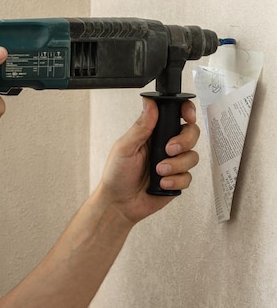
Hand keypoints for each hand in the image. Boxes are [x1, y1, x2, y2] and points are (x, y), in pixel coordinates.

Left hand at [95, 98, 199, 223]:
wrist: (119, 203)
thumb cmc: (116, 175)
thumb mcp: (125, 147)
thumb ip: (141, 126)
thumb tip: (150, 103)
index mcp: (152, 134)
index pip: (175, 116)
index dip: (187, 112)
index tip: (188, 116)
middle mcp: (165, 146)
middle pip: (191, 134)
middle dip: (184, 141)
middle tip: (169, 149)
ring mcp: (173, 163)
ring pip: (192, 156)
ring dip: (176, 165)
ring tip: (158, 171)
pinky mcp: (177, 180)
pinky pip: (188, 177)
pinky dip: (175, 181)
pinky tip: (161, 184)